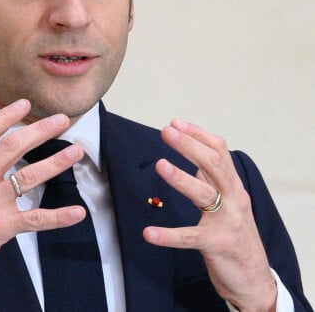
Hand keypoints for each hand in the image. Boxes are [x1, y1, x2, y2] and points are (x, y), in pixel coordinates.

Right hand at [0, 99, 84, 300]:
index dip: (6, 116)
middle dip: (39, 130)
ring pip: (28, 176)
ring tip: (75, 151)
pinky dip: (59, 216)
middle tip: (62, 120)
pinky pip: (35, 219)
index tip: (24, 104)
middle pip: (11, 146)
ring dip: (55, 162)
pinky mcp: (1, 227)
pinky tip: (77, 212)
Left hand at [143, 120, 276, 311]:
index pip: (220, 152)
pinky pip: (189, 238)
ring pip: (204, 195)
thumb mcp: (230, 203)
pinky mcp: (217, 245)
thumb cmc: (237, 237)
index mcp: (234, 187)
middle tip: (166, 132)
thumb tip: (196, 158)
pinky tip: (149, 233)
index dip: (198, 134)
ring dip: (181, 179)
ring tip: (160, 165)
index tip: (175, 123)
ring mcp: (227, 222)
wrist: (256, 281)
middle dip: (189, 146)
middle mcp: (234, 200)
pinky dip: (168, 235)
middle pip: (214, 165)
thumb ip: (213, 181)